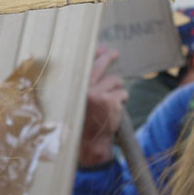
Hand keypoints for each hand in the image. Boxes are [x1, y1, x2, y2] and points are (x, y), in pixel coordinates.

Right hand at [79, 47, 128, 168]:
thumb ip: (83, 84)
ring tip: (112, 101)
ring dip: (117, 90)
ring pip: (115, 81)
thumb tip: (96, 60)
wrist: (88, 146)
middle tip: (114, 53)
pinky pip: (122, 94)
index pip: (83, 63)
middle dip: (109, 57)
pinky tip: (115, 110)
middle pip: (100, 65)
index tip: (102, 48)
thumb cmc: (81, 124)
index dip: (94, 53)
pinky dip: (122, 100)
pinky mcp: (110, 102)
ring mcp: (97, 94)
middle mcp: (82, 88)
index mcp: (71, 88)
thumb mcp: (77, 102)